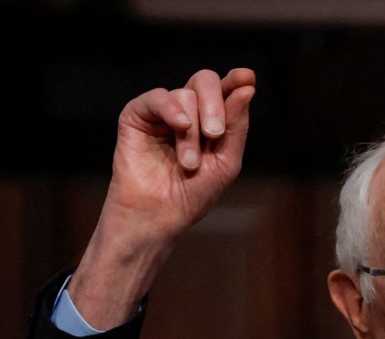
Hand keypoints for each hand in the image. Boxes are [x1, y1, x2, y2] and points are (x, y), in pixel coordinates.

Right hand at [68, 68, 255, 328]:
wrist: (158, 216)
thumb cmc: (193, 194)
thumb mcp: (226, 161)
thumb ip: (236, 125)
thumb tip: (247, 86)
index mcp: (211, 120)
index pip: (225, 90)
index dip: (236, 80)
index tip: (246, 76)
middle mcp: (188, 111)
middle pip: (205, 81)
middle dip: (215, 105)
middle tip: (215, 133)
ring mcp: (162, 112)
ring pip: (185, 96)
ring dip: (192, 133)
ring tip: (188, 164)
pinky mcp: (137, 115)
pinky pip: (157, 97)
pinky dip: (171, 109)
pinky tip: (180, 126)